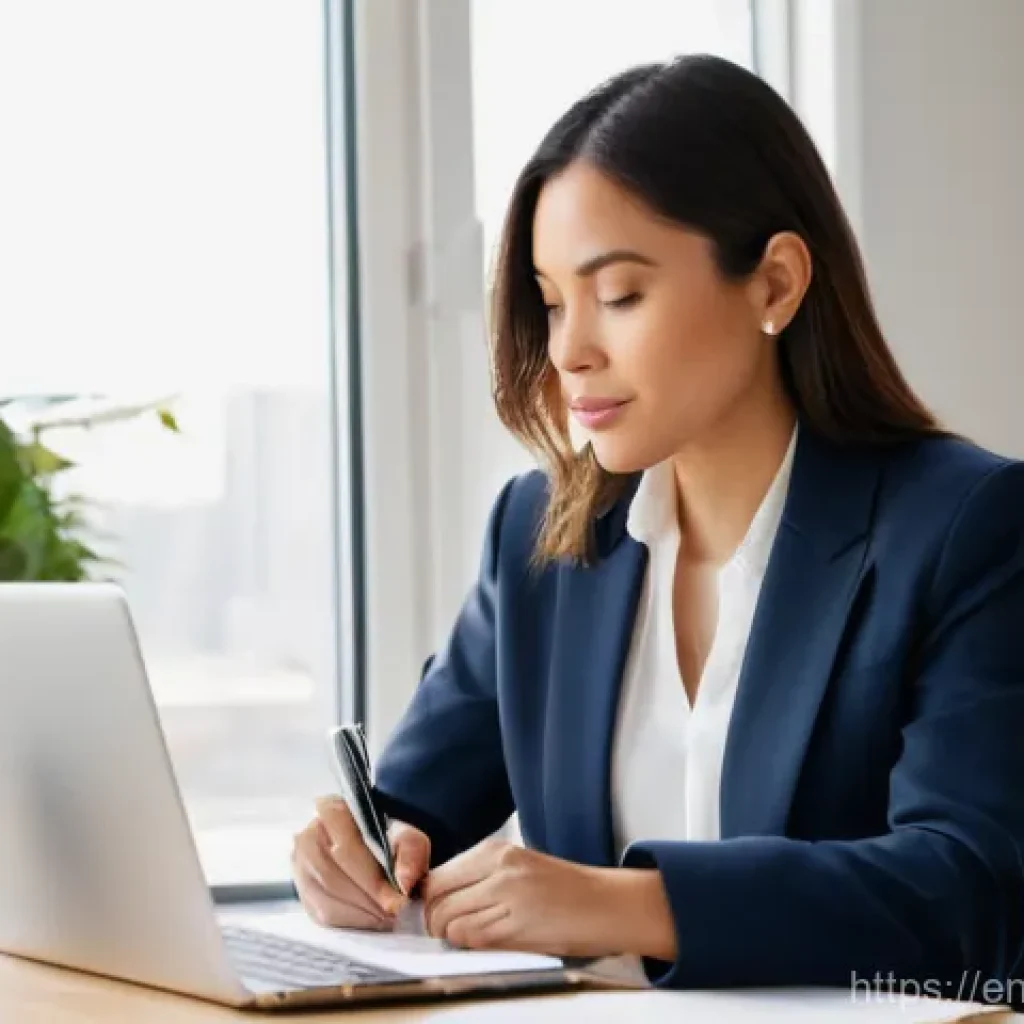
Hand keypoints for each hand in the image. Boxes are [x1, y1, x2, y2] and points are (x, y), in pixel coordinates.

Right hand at [291, 796, 430, 929]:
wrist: (372, 843)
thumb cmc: (388, 838)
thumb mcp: (407, 835)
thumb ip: (411, 852)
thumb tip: (404, 882)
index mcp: (331, 811)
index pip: (346, 850)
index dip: (371, 881)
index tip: (396, 902)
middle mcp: (308, 836)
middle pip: (332, 877)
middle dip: (366, 901)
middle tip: (392, 914)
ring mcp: (300, 865)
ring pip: (325, 898)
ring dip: (358, 914)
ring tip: (384, 918)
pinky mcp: (302, 891)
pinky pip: (320, 914)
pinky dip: (348, 921)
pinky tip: (369, 919)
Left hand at [421, 838, 673, 959]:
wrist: (608, 904)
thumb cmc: (566, 891)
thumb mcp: (519, 869)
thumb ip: (480, 878)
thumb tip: (439, 900)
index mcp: (496, 851)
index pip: (437, 877)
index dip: (429, 901)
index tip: (436, 913)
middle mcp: (498, 867)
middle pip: (437, 900)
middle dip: (435, 923)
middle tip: (450, 934)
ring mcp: (507, 895)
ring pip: (449, 922)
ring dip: (453, 937)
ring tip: (475, 938)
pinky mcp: (517, 924)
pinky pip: (471, 938)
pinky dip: (471, 946)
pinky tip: (491, 944)